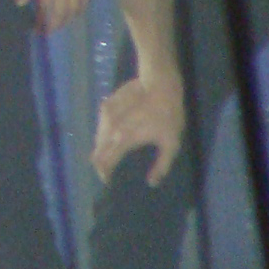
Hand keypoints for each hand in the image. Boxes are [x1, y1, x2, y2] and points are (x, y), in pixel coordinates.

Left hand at [19, 0, 88, 32]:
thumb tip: (21, 3)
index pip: (48, 10)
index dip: (44, 23)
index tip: (37, 30)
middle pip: (64, 13)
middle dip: (56, 24)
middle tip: (47, 28)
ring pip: (77, 7)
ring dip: (69, 18)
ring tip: (59, 21)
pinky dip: (79, 7)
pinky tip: (73, 8)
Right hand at [93, 70, 185, 185]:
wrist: (158, 85)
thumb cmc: (168, 116)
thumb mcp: (171, 144)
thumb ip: (161, 166)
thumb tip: (152, 182)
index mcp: (124, 141)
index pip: (105, 162)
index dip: (104, 173)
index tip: (107, 180)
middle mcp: (109, 129)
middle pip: (97, 151)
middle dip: (100, 162)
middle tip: (108, 169)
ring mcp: (105, 115)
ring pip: (97, 137)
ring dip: (101, 147)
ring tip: (111, 152)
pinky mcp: (106, 105)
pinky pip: (100, 124)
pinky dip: (104, 133)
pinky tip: (114, 134)